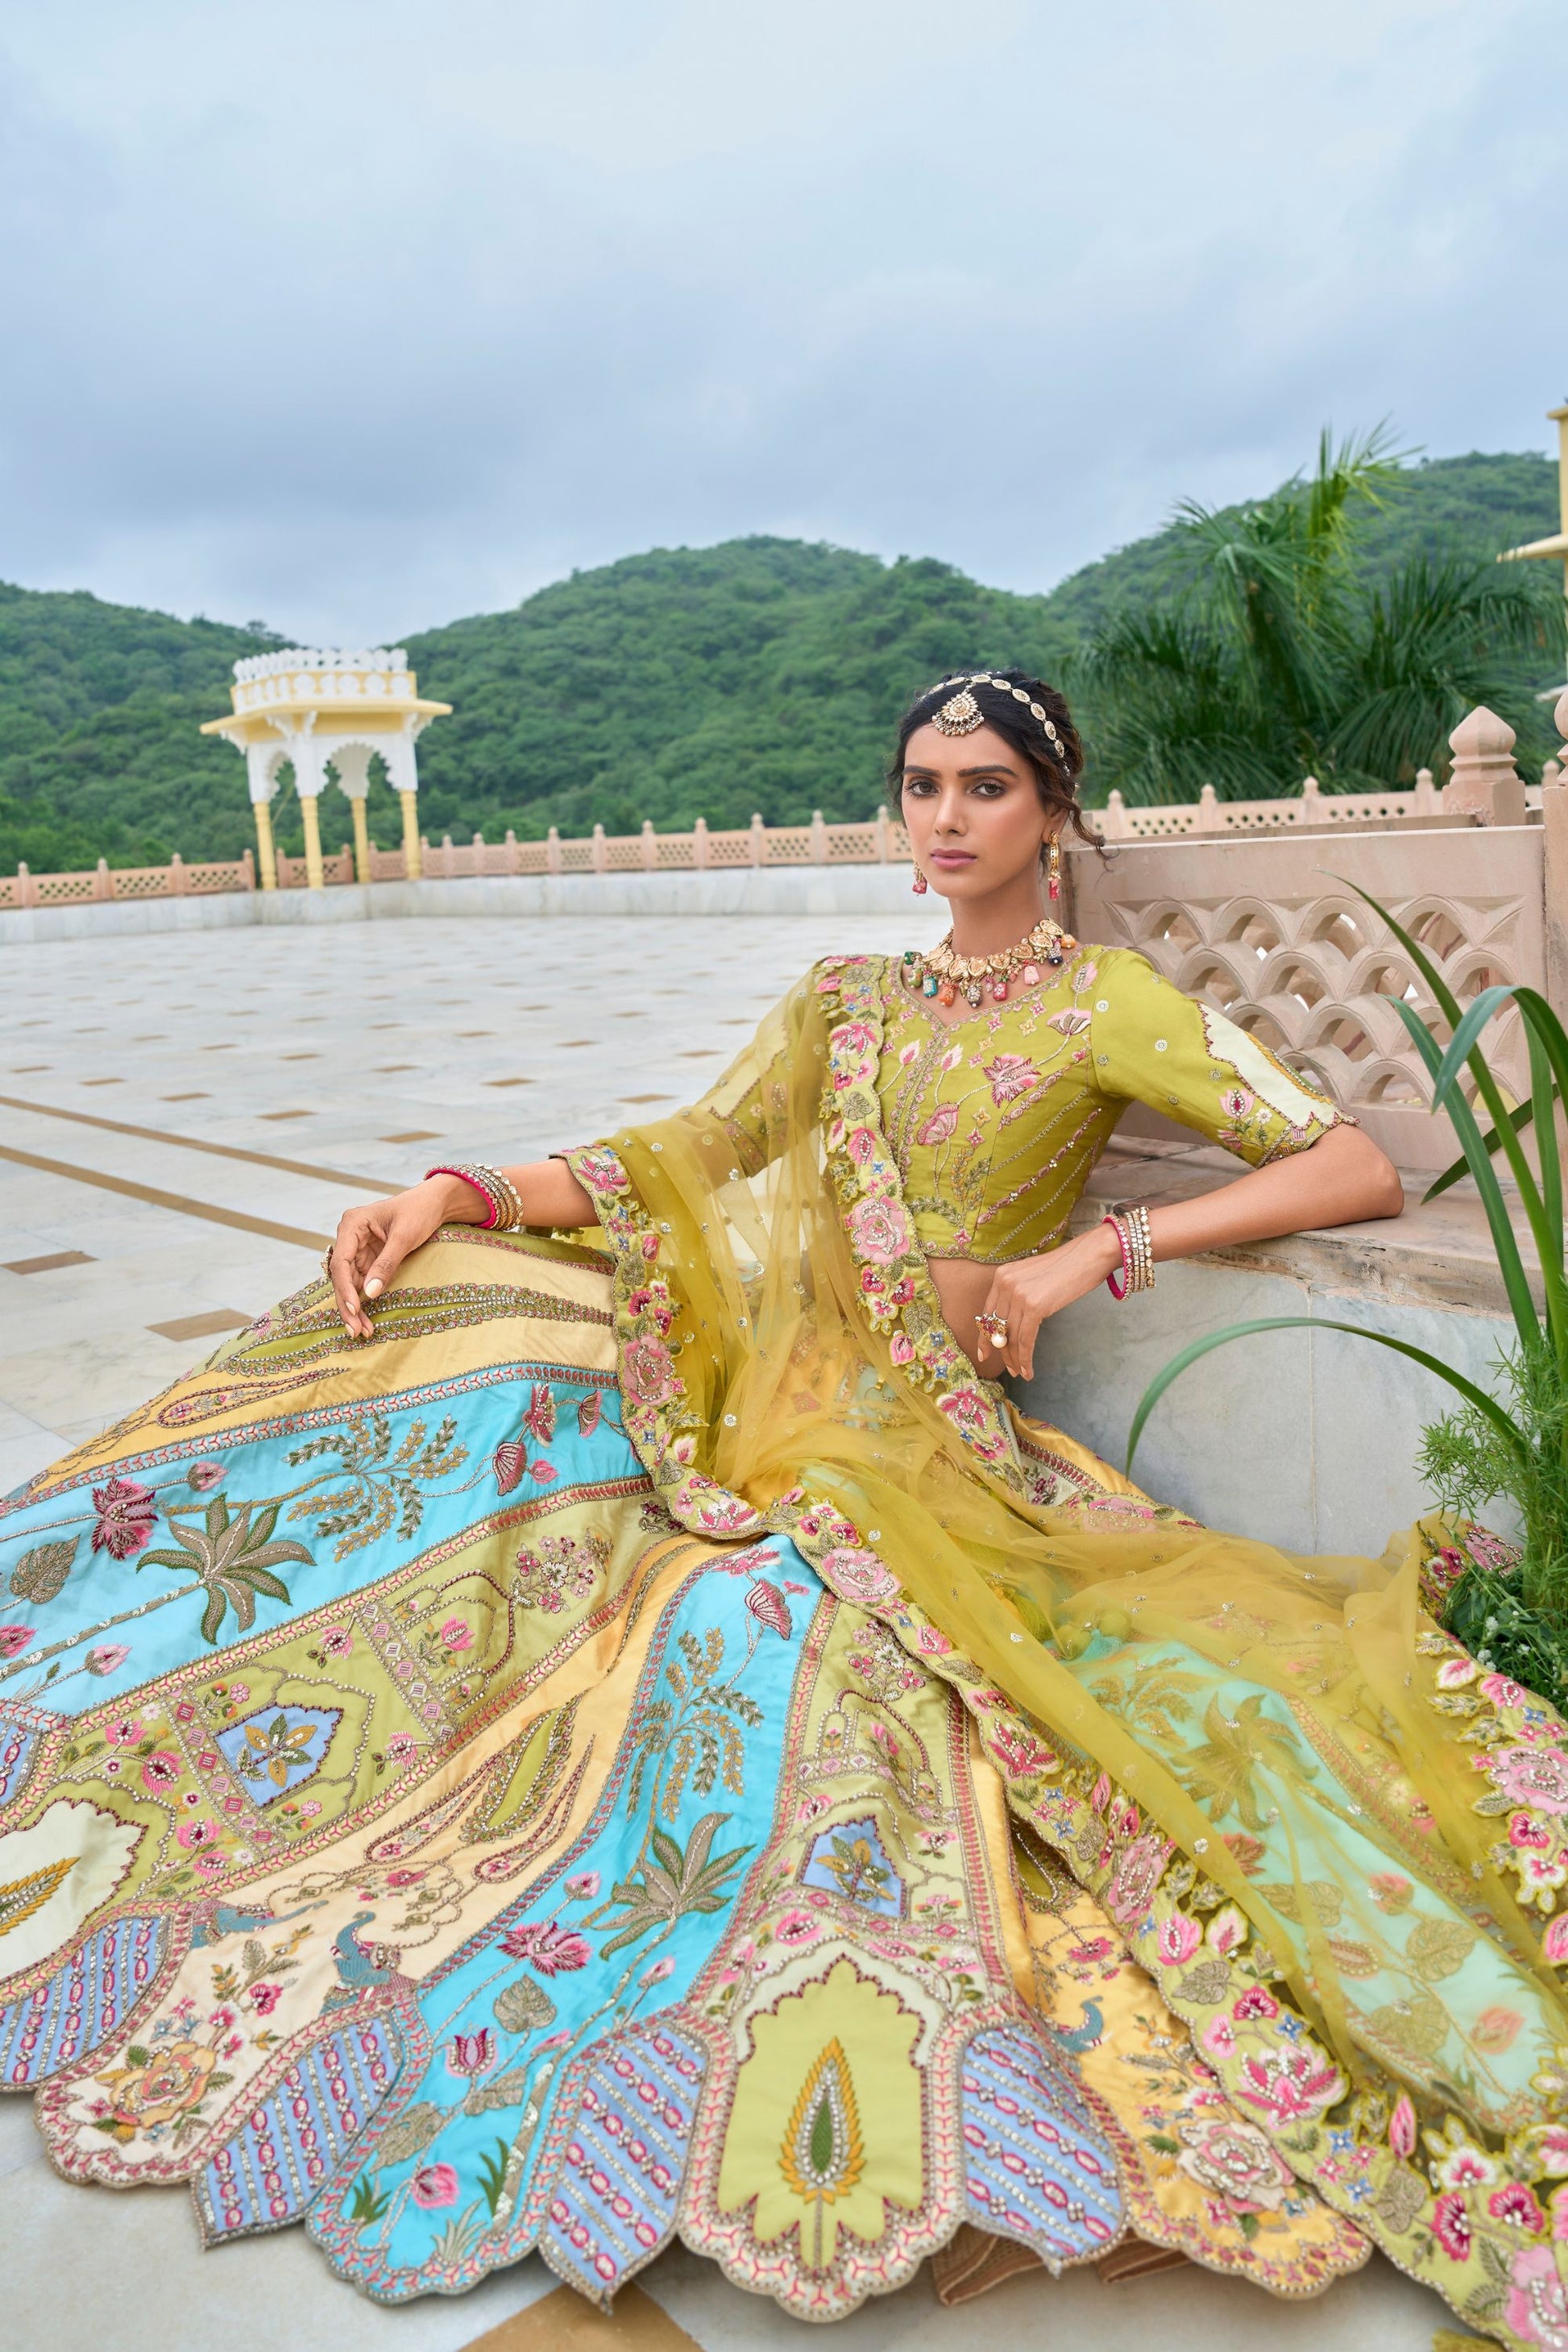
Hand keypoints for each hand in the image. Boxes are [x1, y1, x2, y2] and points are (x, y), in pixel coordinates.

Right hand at [327, 1177, 470, 1338]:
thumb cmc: (420, 1211)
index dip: (345, 1288)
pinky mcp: (368, 1259)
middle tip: (355, 1330)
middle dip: (347, 1304)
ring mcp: (357, 1249)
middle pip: (341, 1277)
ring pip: (349, 1284)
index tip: (355, 1309)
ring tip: (362, 1331)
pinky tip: (366, 1319)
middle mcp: (349, 1237)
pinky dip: (364, 1301)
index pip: (340, 1262)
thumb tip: (369, 1294)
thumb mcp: (404, 1237)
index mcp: (352, 1224)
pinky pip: (361, 1283)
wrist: (435, 1203)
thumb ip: (386, 1264)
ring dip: (354, 1308)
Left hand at [976, 1225, 1122, 1379]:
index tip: (983, 1354)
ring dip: (1015, 1360)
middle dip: (1003, 1352)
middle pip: (997, 1328)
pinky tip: (1028, 1370)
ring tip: (1021, 1373)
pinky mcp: (1034, 1306)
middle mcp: (1005, 1283)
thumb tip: (1011, 1326)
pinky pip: (1025, 1340)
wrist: (1090, 1255)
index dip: (984, 1337)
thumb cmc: (1068, 1267)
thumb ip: (1020, 1296)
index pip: (987, 1312)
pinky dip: (1026, 1359)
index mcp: (1002, 1275)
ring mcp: (1018, 1294)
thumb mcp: (1034, 1278)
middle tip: (1009, 1369)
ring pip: (1011, 1337)